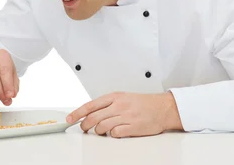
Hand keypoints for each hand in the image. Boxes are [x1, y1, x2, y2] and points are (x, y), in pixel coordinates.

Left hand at [66, 91, 182, 137]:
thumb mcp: (123, 98)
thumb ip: (108, 104)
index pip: (90, 105)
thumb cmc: (143, 103)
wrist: (163, 108)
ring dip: (98, 131)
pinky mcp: (132, 127)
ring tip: (100, 132)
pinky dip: (111, 135)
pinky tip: (114, 133)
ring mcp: (125, 116)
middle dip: (85, 125)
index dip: (78, 113)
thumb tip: (91, 113)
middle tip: (84, 128)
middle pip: (94, 117)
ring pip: (102, 126)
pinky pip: (115, 133)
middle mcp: (119, 106)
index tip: (70, 118)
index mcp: (114, 97)